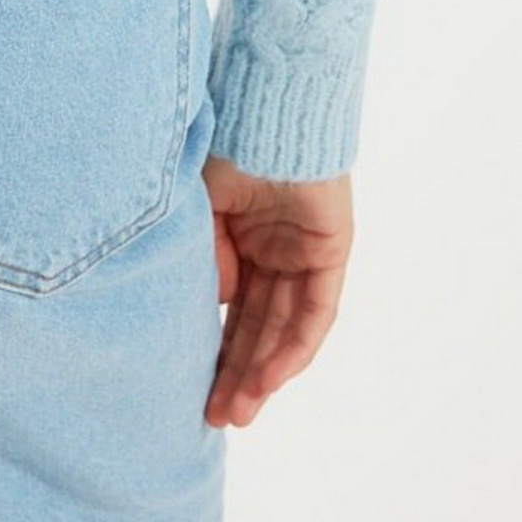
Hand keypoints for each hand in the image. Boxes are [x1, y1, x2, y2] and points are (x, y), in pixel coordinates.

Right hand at [201, 154, 353, 427]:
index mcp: (237, 234)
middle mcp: (271, 247)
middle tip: (213, 416)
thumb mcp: (194, 210)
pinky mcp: (332, 251)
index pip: (228, 305)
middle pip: (257, 324)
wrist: (264, 106)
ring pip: (284, 326)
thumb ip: (201, 259)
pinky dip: (293, 346)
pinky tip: (269, 379)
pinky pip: (315, 311)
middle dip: (235, 372)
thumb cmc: (221, 143)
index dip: (212, 346)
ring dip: (261, 372)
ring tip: (236, 412)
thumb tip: (209, 309)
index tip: (189, 384)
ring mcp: (302, 251)